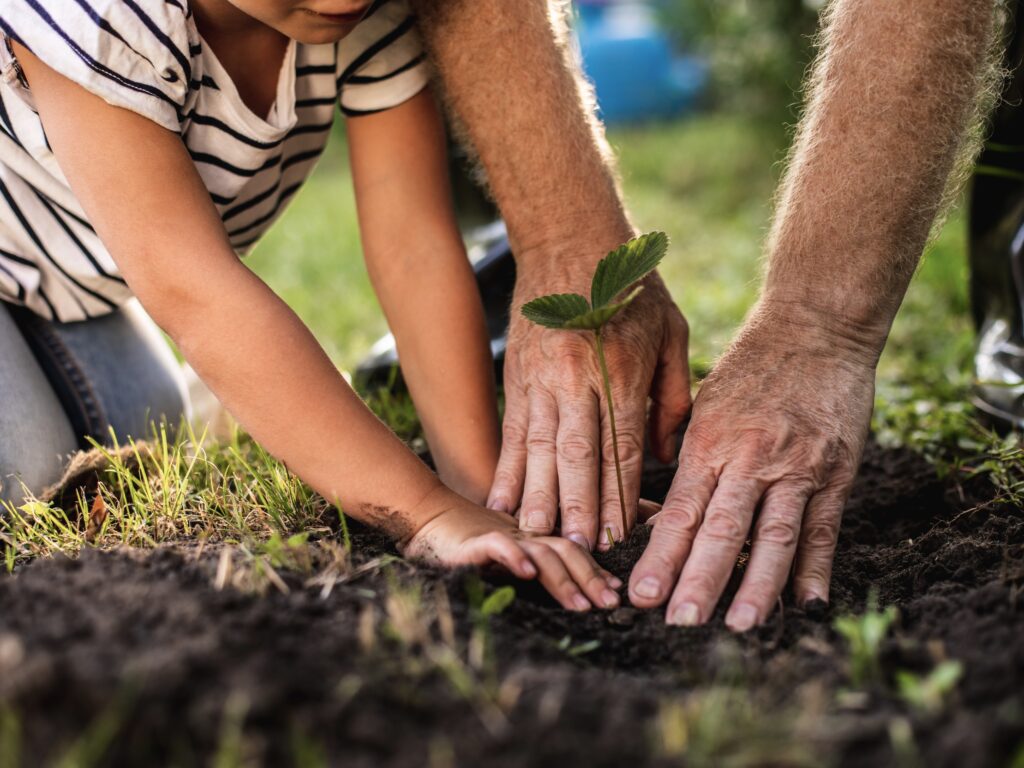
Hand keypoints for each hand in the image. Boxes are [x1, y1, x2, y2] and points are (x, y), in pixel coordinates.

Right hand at [403, 493, 622, 610]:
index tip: (616, 592)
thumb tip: (550, 585)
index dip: (596, 570)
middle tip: (610, 603)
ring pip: (541, 552)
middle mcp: (523, 535)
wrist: (424, 517)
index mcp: (533, 539)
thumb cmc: (464, 542)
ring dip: (564, 579)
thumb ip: (531, 564)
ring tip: (581, 605)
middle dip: (591, 578)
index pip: (573, 549)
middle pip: (566, 550)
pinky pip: (498, 547)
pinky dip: (515, 558)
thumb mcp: (505, 554)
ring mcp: (501, 536)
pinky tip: (528, 573)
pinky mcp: (474, 541)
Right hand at [487, 271, 690, 550]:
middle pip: (578, 454)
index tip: (618, 535)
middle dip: (578, 507)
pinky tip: (501, 501)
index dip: (619, 494)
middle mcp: (579, 377)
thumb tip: (667, 454)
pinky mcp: (517, 376)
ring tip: (536, 537)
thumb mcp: (671, 332)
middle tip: (577, 551)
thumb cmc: (633, 289)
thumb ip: (674, 396)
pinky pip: (512, 431)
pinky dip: (507, 469)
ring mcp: (543, 378)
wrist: (571, 240)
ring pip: (540, 448)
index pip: (622, 445)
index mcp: (623, 369)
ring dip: (539, 497)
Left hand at [628, 305, 876, 629]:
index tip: (641, 594)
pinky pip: (824, 528)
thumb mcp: (704, 406)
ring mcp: (798, 466)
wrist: (814, 328)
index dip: (661, 555)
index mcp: (710, 441)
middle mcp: (751, 457)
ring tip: (739, 625)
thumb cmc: (748, 369)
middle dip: (698, 580)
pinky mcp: (836, 471)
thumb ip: (687, 460)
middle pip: (723, 529)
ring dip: (756, 586)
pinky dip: (815, 568)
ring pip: (774, 535)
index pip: (681, 510)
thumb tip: (660, 518)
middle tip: (679, 621)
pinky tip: (805, 604)